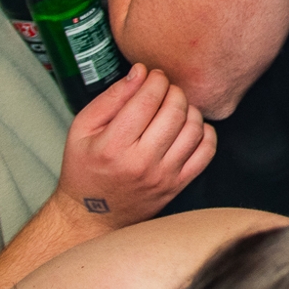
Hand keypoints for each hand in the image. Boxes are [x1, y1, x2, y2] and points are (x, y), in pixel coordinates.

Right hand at [52, 64, 214, 232]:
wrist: (92, 215)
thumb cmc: (85, 168)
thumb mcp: (82, 128)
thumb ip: (111, 97)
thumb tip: (140, 72)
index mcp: (113, 146)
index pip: (148, 99)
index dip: (156, 79)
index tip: (153, 76)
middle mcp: (141, 163)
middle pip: (175, 110)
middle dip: (172, 90)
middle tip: (164, 90)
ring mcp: (164, 176)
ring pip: (194, 127)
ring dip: (188, 109)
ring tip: (174, 108)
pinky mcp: (178, 185)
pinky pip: (207, 151)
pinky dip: (204, 132)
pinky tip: (189, 127)